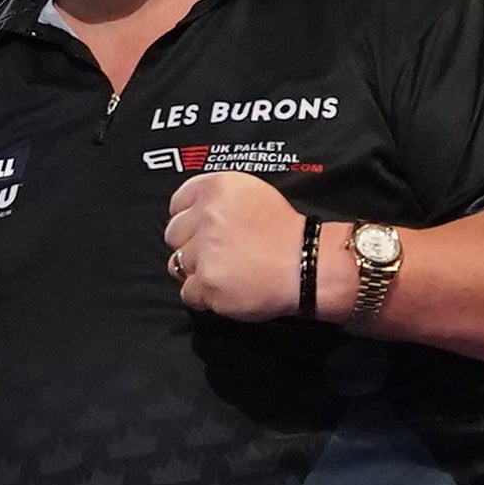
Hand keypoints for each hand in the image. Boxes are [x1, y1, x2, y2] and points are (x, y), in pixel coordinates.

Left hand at [163, 171, 315, 322]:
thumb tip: (191, 216)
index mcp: (217, 187)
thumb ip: (218, 199)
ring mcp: (205, 250)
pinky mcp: (207, 282)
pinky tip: (228, 291)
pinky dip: (205, 296)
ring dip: (197, 272)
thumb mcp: (254, 194)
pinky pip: (189, 293)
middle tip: (220, 255)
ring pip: (177, 265)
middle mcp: (207, 215)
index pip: (178, 203)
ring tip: (227, 273)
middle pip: (173, 235)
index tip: (203, 231)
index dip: (189, 221)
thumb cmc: (287, 233)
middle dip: (191, 246)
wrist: (310, 266)